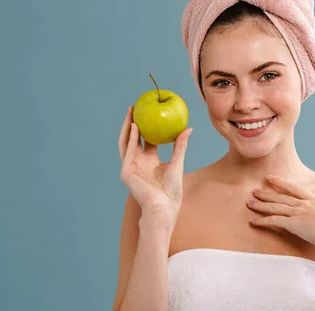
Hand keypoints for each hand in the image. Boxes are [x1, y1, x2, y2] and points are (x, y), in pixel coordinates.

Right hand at [118, 105, 192, 220]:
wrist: (164, 208)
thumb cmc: (172, 191)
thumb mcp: (177, 163)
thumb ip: (180, 146)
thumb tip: (188, 128)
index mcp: (148, 161)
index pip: (145, 139)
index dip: (146, 126)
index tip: (149, 112)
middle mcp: (137, 162)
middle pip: (132, 138)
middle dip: (132, 122)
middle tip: (136, 106)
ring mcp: (130, 167)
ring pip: (125, 142)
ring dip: (126, 127)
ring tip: (131, 112)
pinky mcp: (126, 171)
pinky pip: (127, 151)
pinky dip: (130, 138)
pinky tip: (133, 127)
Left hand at [247, 175, 314, 250]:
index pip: (295, 189)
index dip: (281, 183)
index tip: (271, 178)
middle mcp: (304, 204)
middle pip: (281, 197)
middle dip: (266, 193)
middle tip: (254, 190)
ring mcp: (298, 213)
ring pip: (275, 207)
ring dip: (260, 205)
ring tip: (249, 203)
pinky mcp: (293, 224)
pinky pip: (274, 221)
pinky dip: (262, 221)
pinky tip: (253, 221)